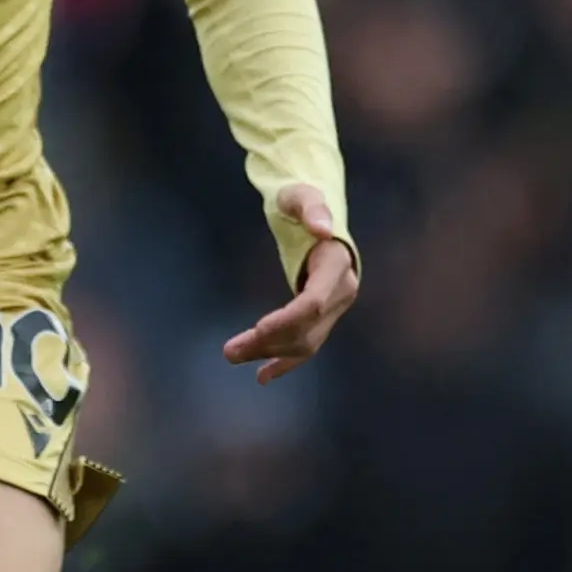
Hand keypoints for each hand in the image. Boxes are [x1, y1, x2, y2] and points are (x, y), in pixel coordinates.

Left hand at [223, 184, 358, 384]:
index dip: (288, 319)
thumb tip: (322, 228)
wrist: (313, 213)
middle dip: (269, 342)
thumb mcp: (300, 195)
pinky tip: (262, 376)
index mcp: (338, 265)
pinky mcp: (323, 316)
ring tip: (232, 355)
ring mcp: (335, 307)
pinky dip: (284, 362)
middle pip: (306, 328)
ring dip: (269, 353)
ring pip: (305, 341)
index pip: (315, 302)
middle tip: (228, 351)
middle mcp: (342, 291)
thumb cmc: (301, 200)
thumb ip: (309, 207)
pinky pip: (306, 345)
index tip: (258, 328)